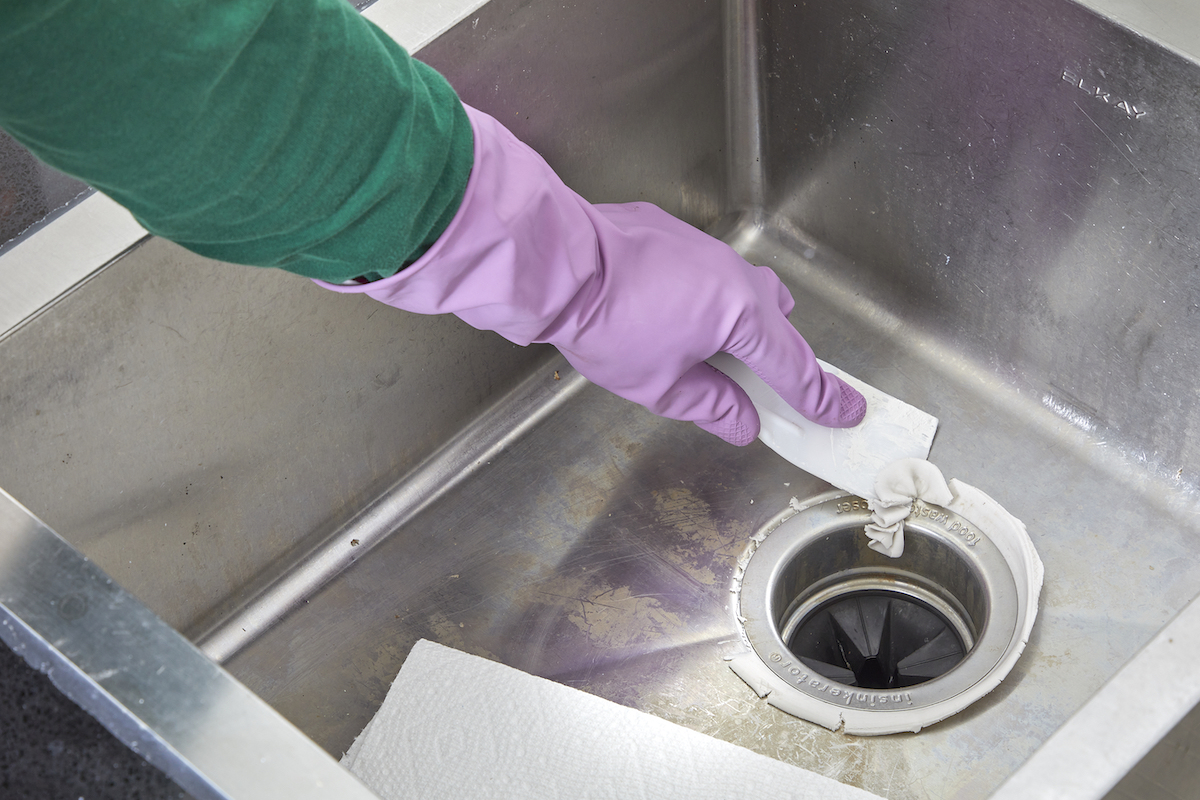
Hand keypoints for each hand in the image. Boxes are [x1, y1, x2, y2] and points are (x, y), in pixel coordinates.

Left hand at [315, 105, 864, 444]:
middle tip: (782, 391)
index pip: (793, 367)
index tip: (845, 412)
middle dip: (781, 360)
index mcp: (742, 316)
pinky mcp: (680, 236)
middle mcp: (736, 276)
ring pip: (748, 292)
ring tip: (725, 354)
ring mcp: (709, 250)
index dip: (820, 397)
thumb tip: (743, 424)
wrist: (559, 263)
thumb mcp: (661, 385)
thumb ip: (712, 407)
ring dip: (747, 325)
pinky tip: (680, 317)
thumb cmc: (606, 323)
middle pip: (778, 325)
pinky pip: (715, 272)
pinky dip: (713, 299)